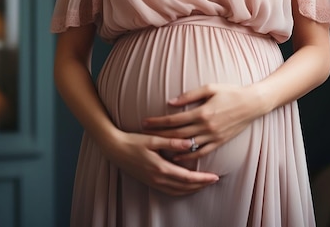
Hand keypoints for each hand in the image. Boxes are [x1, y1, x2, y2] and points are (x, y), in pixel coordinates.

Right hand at [102, 131, 219, 195]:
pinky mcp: (150, 182)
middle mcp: (158, 178)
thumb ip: (172, 142)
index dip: (203, 178)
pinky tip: (187, 185)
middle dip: (201, 185)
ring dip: (192, 189)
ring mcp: (153, 182)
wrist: (114, 149)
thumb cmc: (133, 141)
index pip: (187, 177)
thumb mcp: (152, 139)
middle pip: (185, 187)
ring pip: (178, 191)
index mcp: (161, 167)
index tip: (215, 176)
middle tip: (214, 180)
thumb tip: (189, 143)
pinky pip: (170, 191)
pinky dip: (182, 190)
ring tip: (204, 184)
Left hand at [142, 83, 258, 162]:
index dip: (157, 122)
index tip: (145, 122)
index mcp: (202, 112)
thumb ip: (188, 96)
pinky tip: (177, 158)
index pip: (174, 120)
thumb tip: (170, 103)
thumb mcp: (209, 88)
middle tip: (144, 135)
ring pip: (187, 145)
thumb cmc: (230, 92)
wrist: (252, 104)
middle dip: (159, 135)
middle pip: (177, 134)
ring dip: (170, 147)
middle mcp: (206, 127)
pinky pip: (201, 152)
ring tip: (156, 147)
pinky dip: (188, 156)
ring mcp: (213, 136)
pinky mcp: (219, 142)